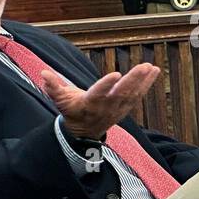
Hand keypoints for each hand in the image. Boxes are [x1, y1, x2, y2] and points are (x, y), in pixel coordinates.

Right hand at [41, 62, 160, 139]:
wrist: (84, 132)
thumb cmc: (72, 111)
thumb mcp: (60, 100)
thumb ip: (53, 87)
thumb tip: (43, 73)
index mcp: (89, 104)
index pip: (98, 94)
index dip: (106, 85)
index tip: (115, 74)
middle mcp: (106, 107)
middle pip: (121, 93)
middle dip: (133, 80)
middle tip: (144, 67)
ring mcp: (118, 108)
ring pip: (132, 94)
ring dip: (143, 81)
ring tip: (151, 67)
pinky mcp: (126, 107)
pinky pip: (138, 95)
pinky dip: (147, 84)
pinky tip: (154, 70)